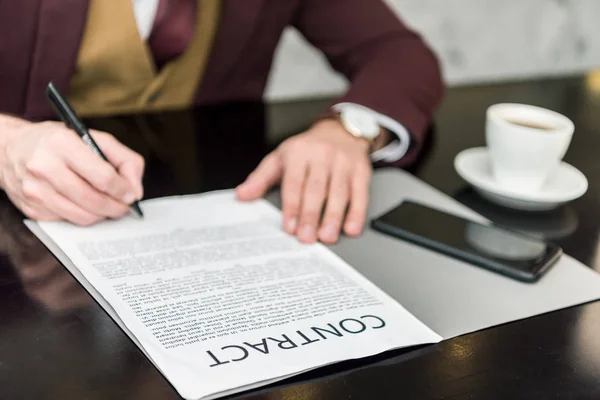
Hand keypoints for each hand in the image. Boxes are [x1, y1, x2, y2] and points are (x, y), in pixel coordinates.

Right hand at [0, 121, 144, 224]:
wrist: (11, 148)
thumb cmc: (57, 142)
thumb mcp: (92, 137)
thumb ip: (123, 159)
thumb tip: (135, 190)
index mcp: (62, 143)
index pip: (103, 177)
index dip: (123, 190)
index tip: (131, 194)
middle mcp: (44, 166)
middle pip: (93, 200)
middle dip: (116, 207)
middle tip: (124, 206)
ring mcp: (35, 190)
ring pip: (82, 216)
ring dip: (102, 215)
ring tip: (108, 207)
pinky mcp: (31, 207)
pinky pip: (67, 220)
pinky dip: (82, 215)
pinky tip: (84, 204)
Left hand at [236, 119, 372, 243]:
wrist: (340, 131)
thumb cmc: (307, 150)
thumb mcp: (280, 158)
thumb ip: (261, 179)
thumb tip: (242, 196)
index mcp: (298, 153)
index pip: (294, 182)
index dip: (292, 206)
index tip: (290, 227)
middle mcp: (322, 156)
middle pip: (317, 189)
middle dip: (311, 215)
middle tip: (307, 238)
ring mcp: (344, 163)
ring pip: (339, 193)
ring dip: (334, 217)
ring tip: (327, 237)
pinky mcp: (361, 171)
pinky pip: (360, 194)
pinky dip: (357, 213)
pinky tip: (351, 229)